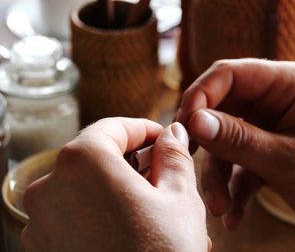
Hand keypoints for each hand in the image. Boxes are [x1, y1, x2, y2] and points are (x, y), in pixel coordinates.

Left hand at [21, 118, 209, 251]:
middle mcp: (50, 187)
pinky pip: (75, 216)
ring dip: (119, 190)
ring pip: (87, 188)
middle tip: (163, 174)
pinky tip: (133, 228)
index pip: (113, 127)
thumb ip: (174, 156)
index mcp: (82, 161)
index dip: (143, 129)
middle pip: (97, 157)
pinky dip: (102, 213)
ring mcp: (41, 221)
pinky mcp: (44, 248)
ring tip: (155, 207)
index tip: (162, 138)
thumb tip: (173, 134)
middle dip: (133, 162)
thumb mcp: (180, 197)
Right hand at [177, 58, 294, 250]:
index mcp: (286, 84)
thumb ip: (239, 140)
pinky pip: (238, 164)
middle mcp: (273, 100)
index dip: (200, 96)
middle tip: (189, 169)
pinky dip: (234, 189)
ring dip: (218, 177)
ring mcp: (268, 127)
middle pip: (221, 111)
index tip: (185, 127)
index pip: (229, 74)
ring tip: (220, 208)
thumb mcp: (290, 159)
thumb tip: (193, 121)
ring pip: (225, 143)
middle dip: (208, 147)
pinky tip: (235, 215)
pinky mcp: (266, 151)